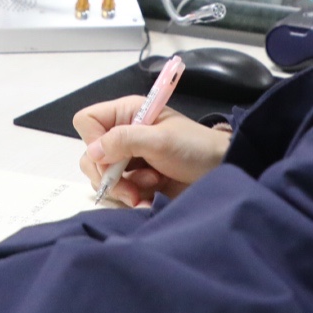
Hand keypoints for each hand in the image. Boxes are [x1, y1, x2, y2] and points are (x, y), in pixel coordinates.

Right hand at [73, 99, 230, 209]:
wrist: (225, 173)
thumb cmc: (196, 148)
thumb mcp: (160, 140)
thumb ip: (123, 141)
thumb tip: (92, 152)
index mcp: (127, 114)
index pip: (87, 122)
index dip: (93, 141)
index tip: (111, 158)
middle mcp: (124, 135)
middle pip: (91, 155)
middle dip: (108, 175)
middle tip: (129, 187)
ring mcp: (131, 160)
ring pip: (104, 177)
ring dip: (123, 188)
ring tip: (149, 189)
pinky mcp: (139, 181)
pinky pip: (121, 192)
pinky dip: (133, 198)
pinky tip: (152, 198)